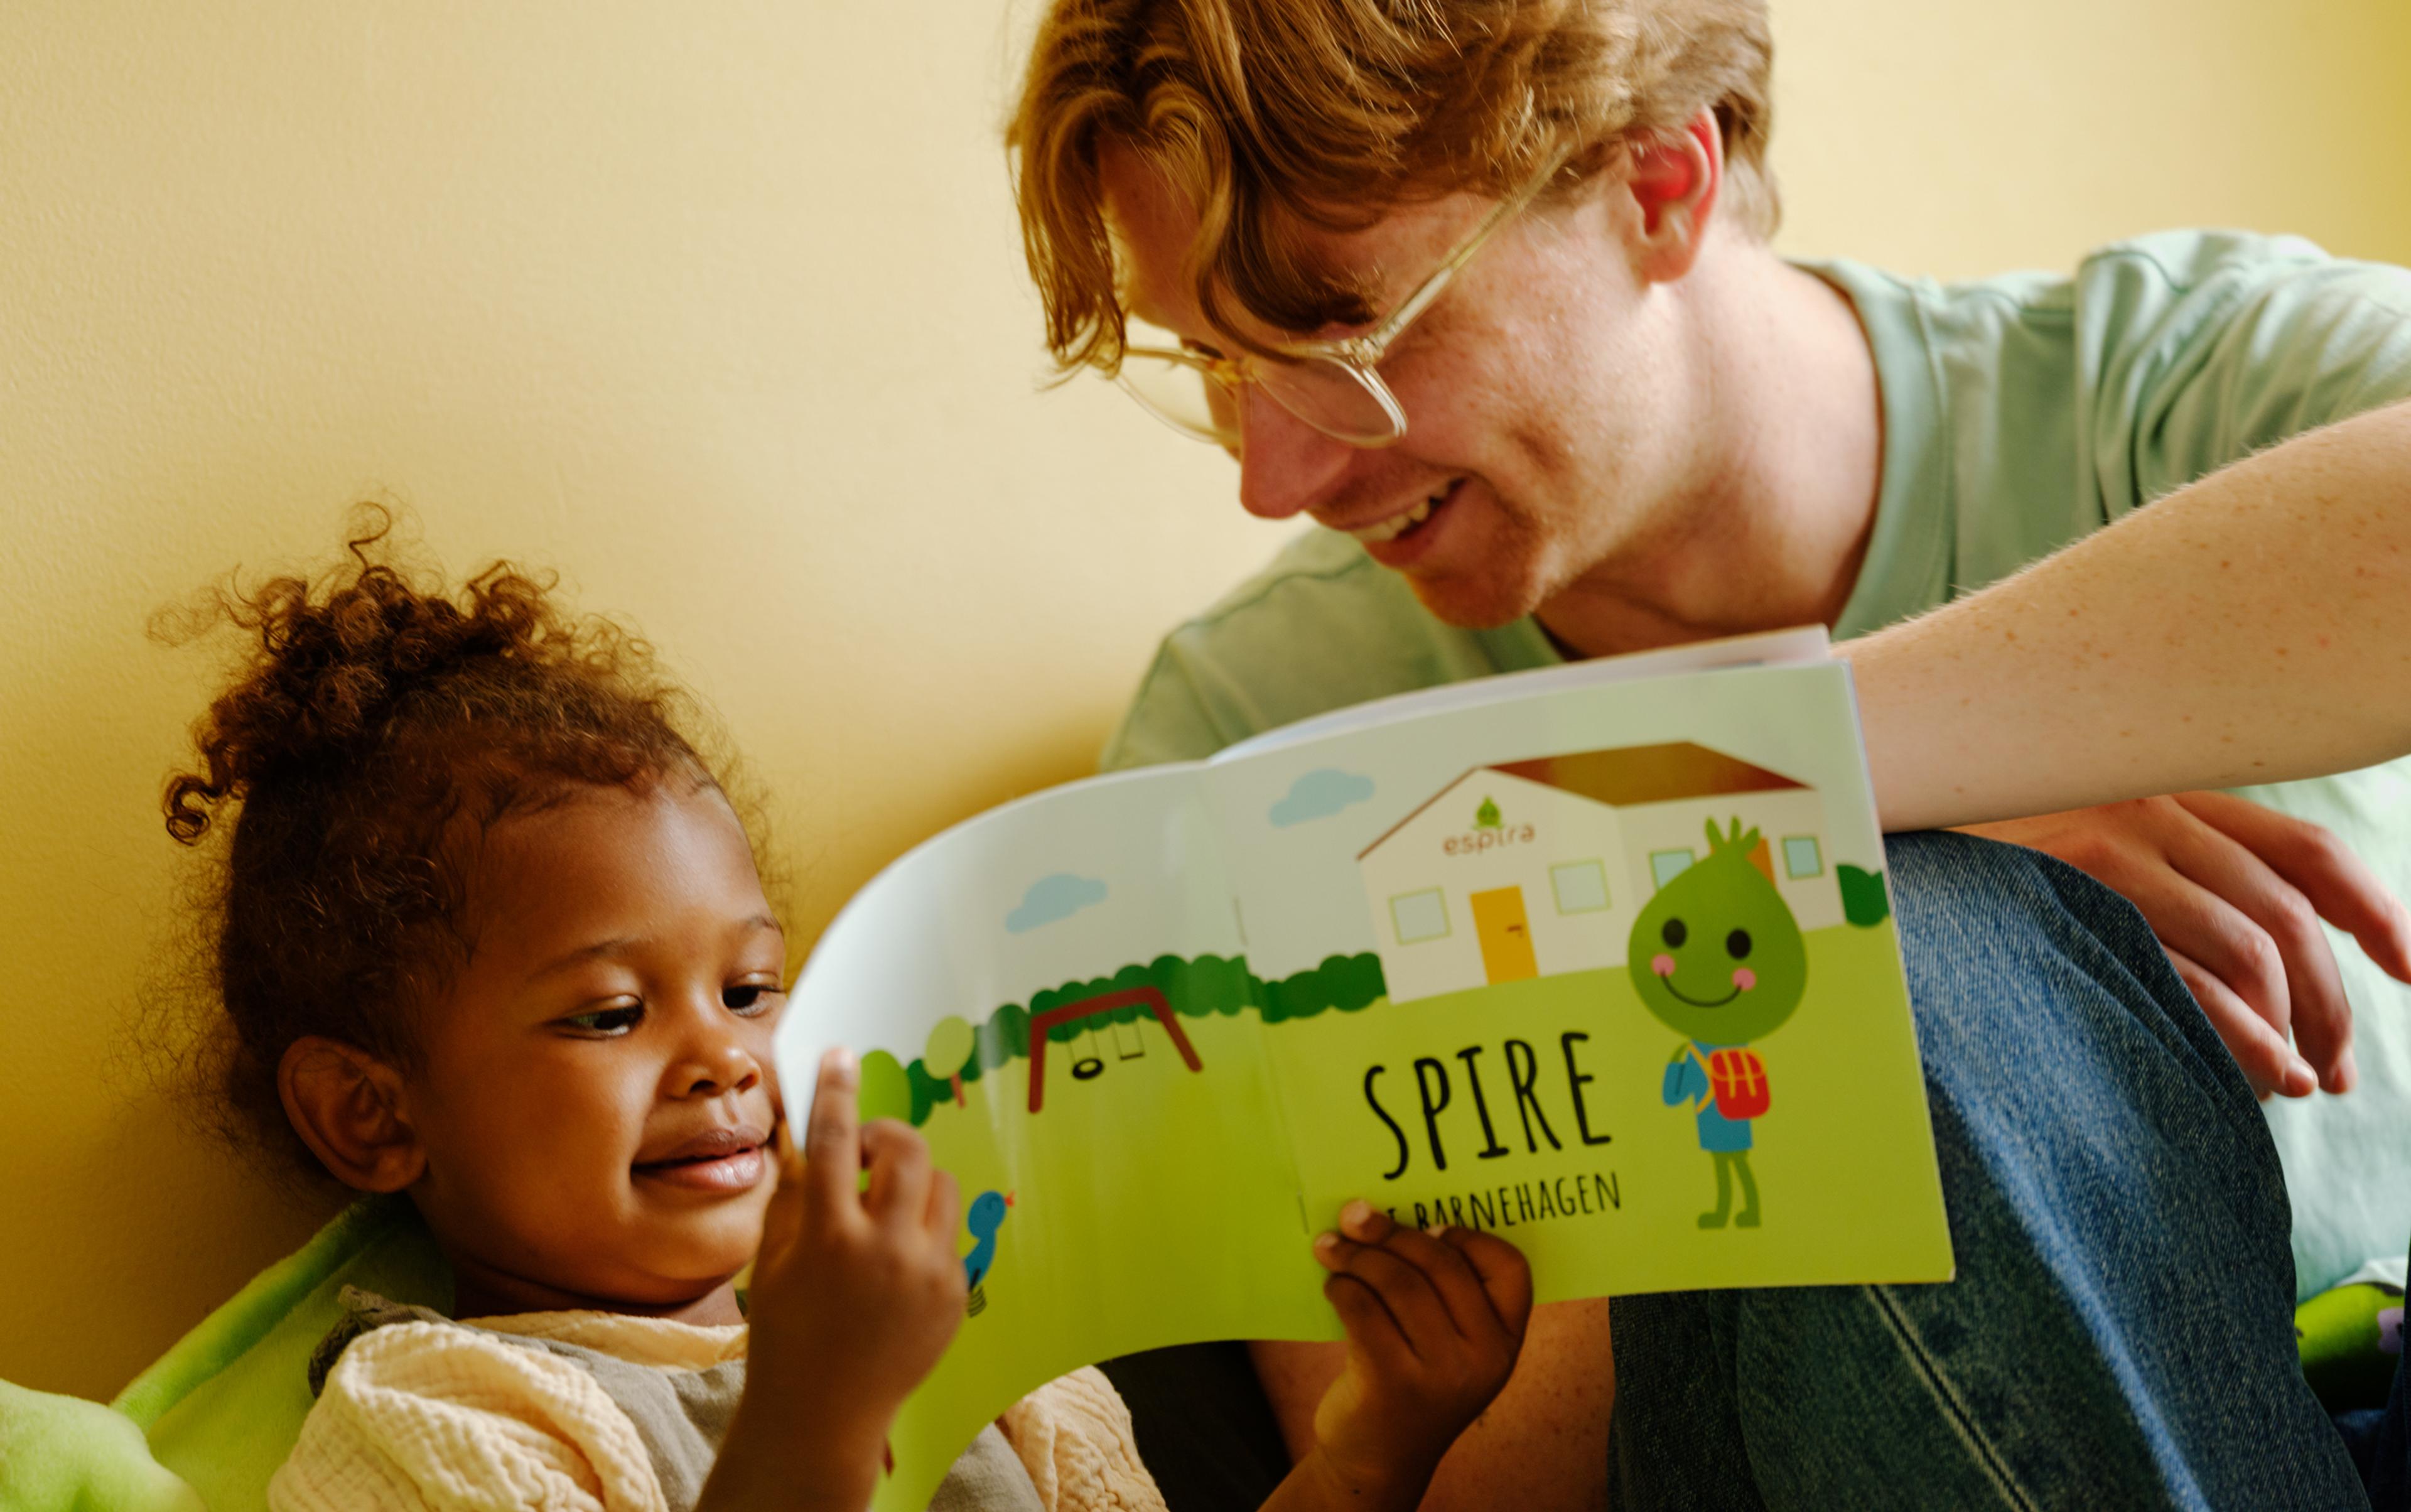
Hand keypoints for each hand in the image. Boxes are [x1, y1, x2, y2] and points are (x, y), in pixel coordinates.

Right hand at [703, 1049, 963, 1511]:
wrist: (823, 1414)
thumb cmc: (785, 1335)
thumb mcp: (772, 1260)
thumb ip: (796, 1195)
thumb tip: (811, 1138)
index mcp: (830, 1238)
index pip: (836, 1141)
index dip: (837, 1091)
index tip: (841, 1055)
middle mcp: (888, 1250)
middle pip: (909, 1151)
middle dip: (887, 1137)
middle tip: (866, 1151)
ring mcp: (930, 1273)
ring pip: (942, 1187)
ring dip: (912, 1183)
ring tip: (882, 1210)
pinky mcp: (956, 1293)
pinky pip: (950, 1234)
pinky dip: (924, 1231)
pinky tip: (895, 1262)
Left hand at [1281, 1201, 1532, 1510]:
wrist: (1378, 1458)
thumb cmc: (1410, 1380)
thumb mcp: (1445, 1343)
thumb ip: (1439, 1290)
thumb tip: (1380, 1213)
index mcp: (1506, 1340)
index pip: (1510, 1266)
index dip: (1470, 1237)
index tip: (1428, 1226)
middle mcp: (1485, 1357)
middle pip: (1441, 1264)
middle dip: (1391, 1233)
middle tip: (1354, 1215)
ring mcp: (1442, 1374)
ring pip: (1398, 1282)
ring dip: (1357, 1255)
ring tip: (1330, 1247)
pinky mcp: (1393, 1383)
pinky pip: (1364, 1309)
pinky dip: (1343, 1286)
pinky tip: (1334, 1285)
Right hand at [1962, 793, 2410, 1099]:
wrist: (1879, 839)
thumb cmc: (1987, 866)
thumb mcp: (2089, 852)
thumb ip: (2173, 883)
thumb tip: (2277, 981)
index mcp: (2172, 794)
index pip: (2304, 850)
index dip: (2374, 911)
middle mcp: (2153, 809)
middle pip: (2288, 912)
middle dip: (2332, 1003)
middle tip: (2337, 1069)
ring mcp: (2111, 848)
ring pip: (2253, 945)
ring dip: (2293, 1027)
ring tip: (2298, 1081)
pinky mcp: (2074, 893)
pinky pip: (2187, 972)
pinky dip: (2241, 1029)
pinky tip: (2260, 1070)